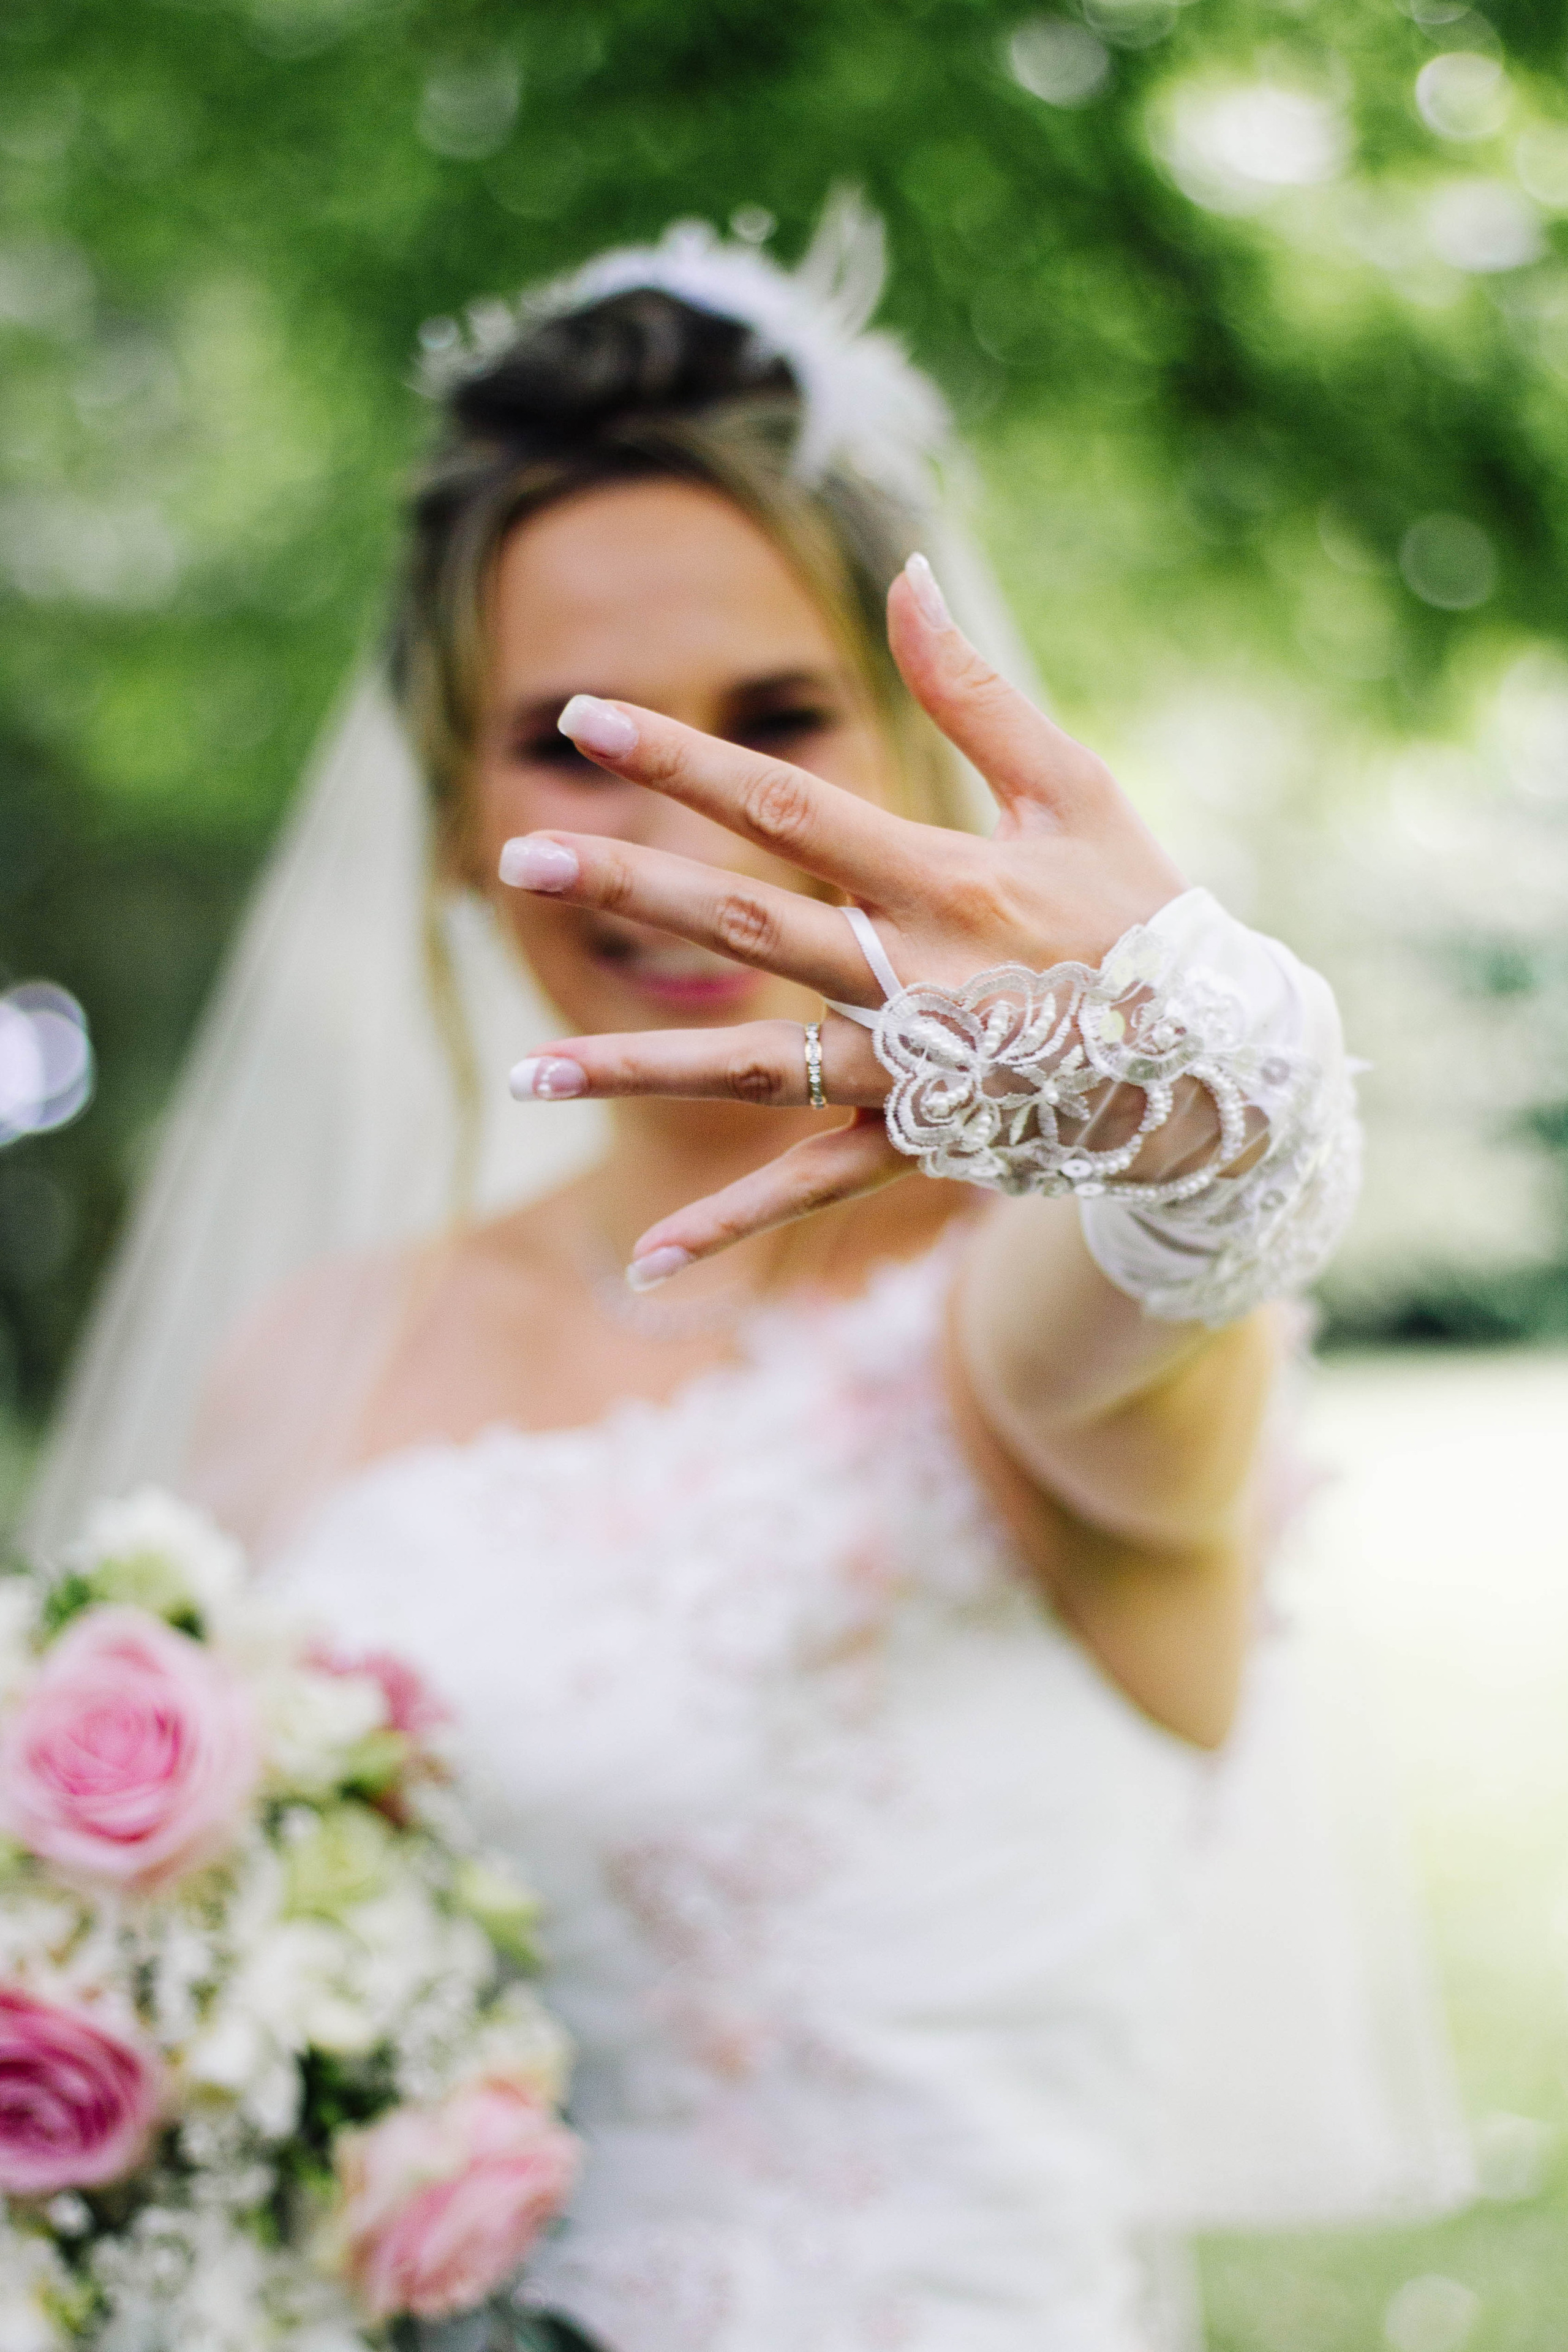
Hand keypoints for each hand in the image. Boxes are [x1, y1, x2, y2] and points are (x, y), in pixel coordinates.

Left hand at [499, 555, 1185, 1281]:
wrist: (1220, 1065)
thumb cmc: (1145, 912)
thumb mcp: (1075, 790)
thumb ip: (976, 693)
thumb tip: (906, 572)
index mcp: (946, 879)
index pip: (787, 807)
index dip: (683, 761)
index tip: (582, 718)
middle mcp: (917, 976)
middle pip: (747, 922)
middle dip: (629, 887)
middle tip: (517, 856)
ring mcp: (915, 1071)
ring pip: (754, 1068)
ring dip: (637, 1070)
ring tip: (528, 1074)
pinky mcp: (923, 1144)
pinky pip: (812, 1189)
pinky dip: (733, 1226)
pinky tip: (647, 1262)